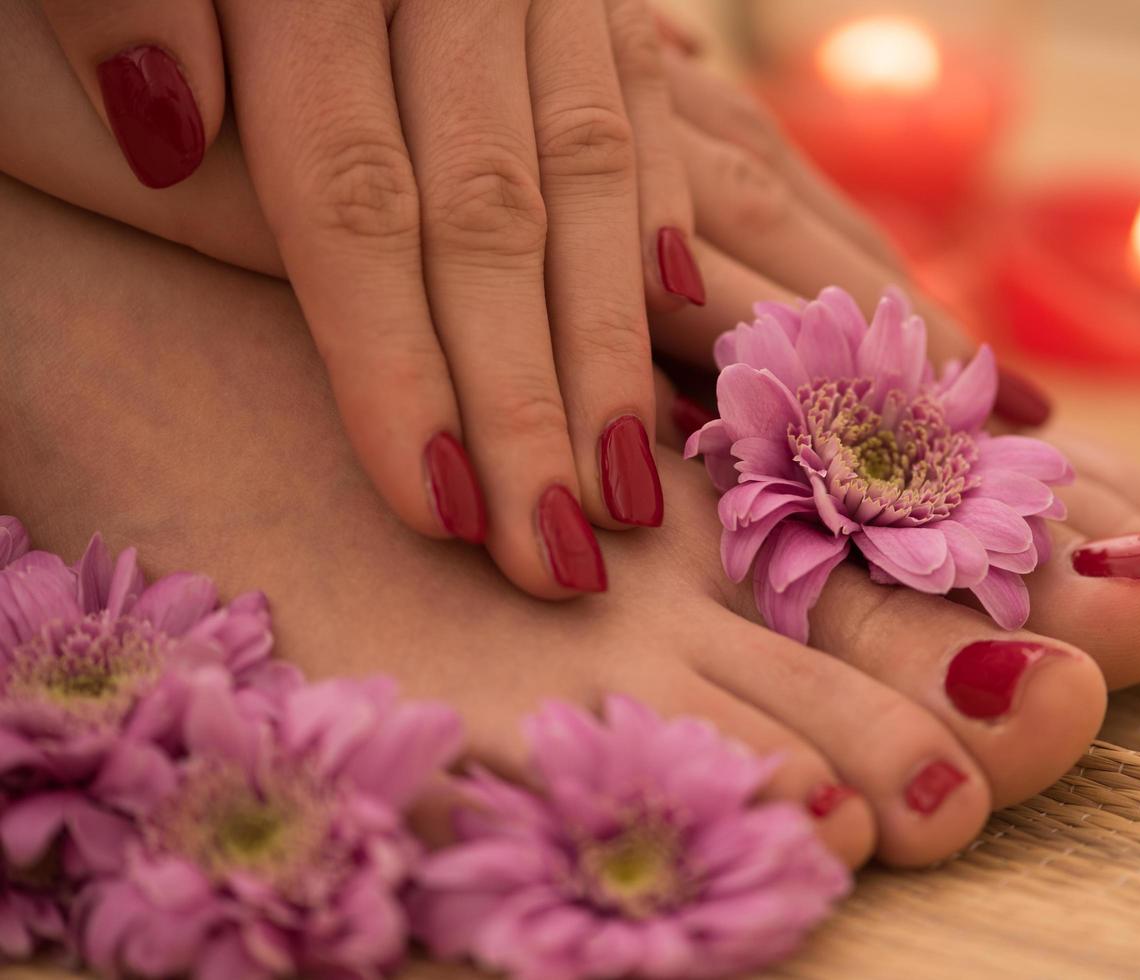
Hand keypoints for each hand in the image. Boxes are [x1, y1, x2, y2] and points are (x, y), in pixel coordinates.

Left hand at [25, 0, 702, 597]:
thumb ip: (111, 0)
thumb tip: (167, 133)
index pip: (355, 197)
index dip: (394, 361)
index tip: (437, 506)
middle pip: (494, 214)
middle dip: (527, 398)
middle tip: (556, 559)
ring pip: (591, 173)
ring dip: (612, 345)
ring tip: (630, 489)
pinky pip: (637, 100)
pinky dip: (659, 210)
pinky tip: (671, 311)